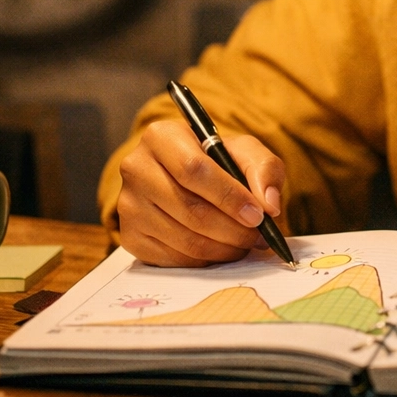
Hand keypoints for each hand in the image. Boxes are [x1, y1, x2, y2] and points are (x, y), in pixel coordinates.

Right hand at [116, 120, 286, 265]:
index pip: (193, 170)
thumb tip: (268, 205)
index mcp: (161, 136)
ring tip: (245, 242)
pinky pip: (173, 259)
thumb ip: (264, 170)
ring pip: (183, 238)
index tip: (257, 215)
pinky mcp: (130, 236)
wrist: (189, 179)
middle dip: (232, 228)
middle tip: (258, 236)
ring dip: (223, 248)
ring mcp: (129, 204)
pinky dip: (205, 260)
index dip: (229, 196)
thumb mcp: (245, 152)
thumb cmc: (218, 162)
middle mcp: (136, 167)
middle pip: (189, 209)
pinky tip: (221, 249)